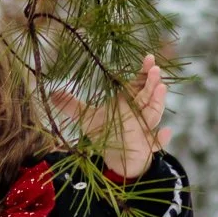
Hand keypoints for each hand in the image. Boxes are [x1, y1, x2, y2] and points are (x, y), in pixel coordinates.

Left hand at [82, 54, 171, 178]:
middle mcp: (139, 114)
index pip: (137, 84)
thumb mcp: (87, 119)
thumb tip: (51, 93)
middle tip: (155, 70)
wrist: (119, 158)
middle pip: (147, 97)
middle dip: (152, 84)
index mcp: (128, 103)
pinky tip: (166, 133)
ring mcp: (144, 130)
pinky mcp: (146, 148)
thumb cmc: (106, 134)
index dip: (143, 72)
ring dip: (157, 103)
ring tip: (161, 89)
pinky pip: (155, 144)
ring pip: (152, 115)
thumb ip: (72, 106)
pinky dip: (161, 139)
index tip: (148, 58)